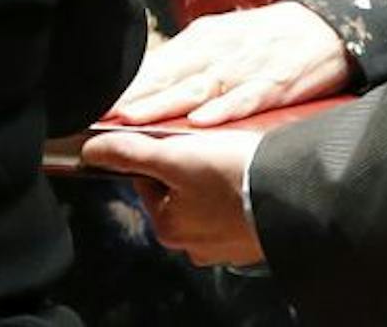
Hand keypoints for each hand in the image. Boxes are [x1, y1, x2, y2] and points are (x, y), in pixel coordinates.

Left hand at [80, 129, 263, 267]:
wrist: (294, 197)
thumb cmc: (236, 178)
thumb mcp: (174, 156)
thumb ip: (129, 152)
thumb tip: (91, 151)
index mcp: (167, 227)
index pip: (147, 180)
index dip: (161, 153)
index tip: (180, 142)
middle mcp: (191, 244)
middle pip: (177, 191)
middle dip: (189, 168)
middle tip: (211, 149)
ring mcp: (223, 244)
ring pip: (207, 201)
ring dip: (215, 180)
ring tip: (234, 160)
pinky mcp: (251, 238)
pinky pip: (236, 210)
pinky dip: (239, 193)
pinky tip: (249, 177)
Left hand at [110, 2, 350, 125]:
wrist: (328, 29)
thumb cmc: (269, 39)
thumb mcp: (222, 42)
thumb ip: (186, 65)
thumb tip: (146, 88)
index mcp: (203, 39)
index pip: (156, 65)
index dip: (126, 87)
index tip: (95, 105)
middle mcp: (220, 49)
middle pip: (170, 76)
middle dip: (135, 98)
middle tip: (102, 117)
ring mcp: (248, 65)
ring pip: (200, 86)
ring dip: (166, 104)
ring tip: (134, 120)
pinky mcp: (277, 81)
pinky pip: (247, 98)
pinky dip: (224, 109)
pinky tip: (202, 123)